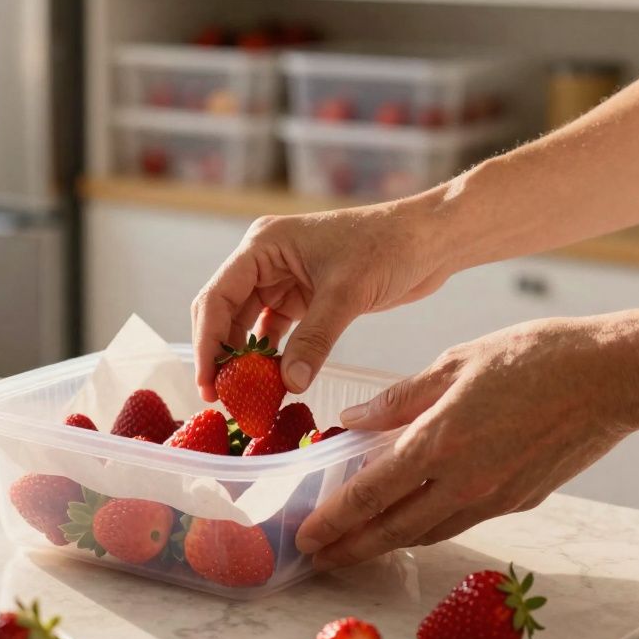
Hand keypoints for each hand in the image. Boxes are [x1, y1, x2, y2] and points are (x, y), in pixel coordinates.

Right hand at [190, 202, 453, 400]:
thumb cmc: (388, 247)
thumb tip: (290, 384)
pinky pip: (278, 333)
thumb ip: (314, 340)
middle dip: (223, 355)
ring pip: (250, 326)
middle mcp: (265, 260)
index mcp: (263, 245)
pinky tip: (275, 384)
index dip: (208, 344)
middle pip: (226, 313)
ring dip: (248, 360)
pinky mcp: (305, 297)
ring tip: (246, 398)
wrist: (430, 240)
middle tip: (221, 399)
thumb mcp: (346, 294)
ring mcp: (284, 279)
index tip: (208, 384)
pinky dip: (275, 358)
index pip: (218, 298)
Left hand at [295, 317, 638, 568]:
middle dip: (350, 547)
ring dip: (386, 543)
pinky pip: (459, 521)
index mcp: (440, 441)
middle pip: (393, 529)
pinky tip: (410, 523)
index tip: (305, 536)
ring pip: (426, 532)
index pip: (370, 493)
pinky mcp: (520, 500)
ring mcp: (494, 497)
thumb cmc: (534, 356)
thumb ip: (399, 399)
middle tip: (316, 558)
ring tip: (354, 547)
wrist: (613, 377)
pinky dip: (426, 528)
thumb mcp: (455, 362)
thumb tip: (351, 421)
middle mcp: (464, 481)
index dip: (333, 519)